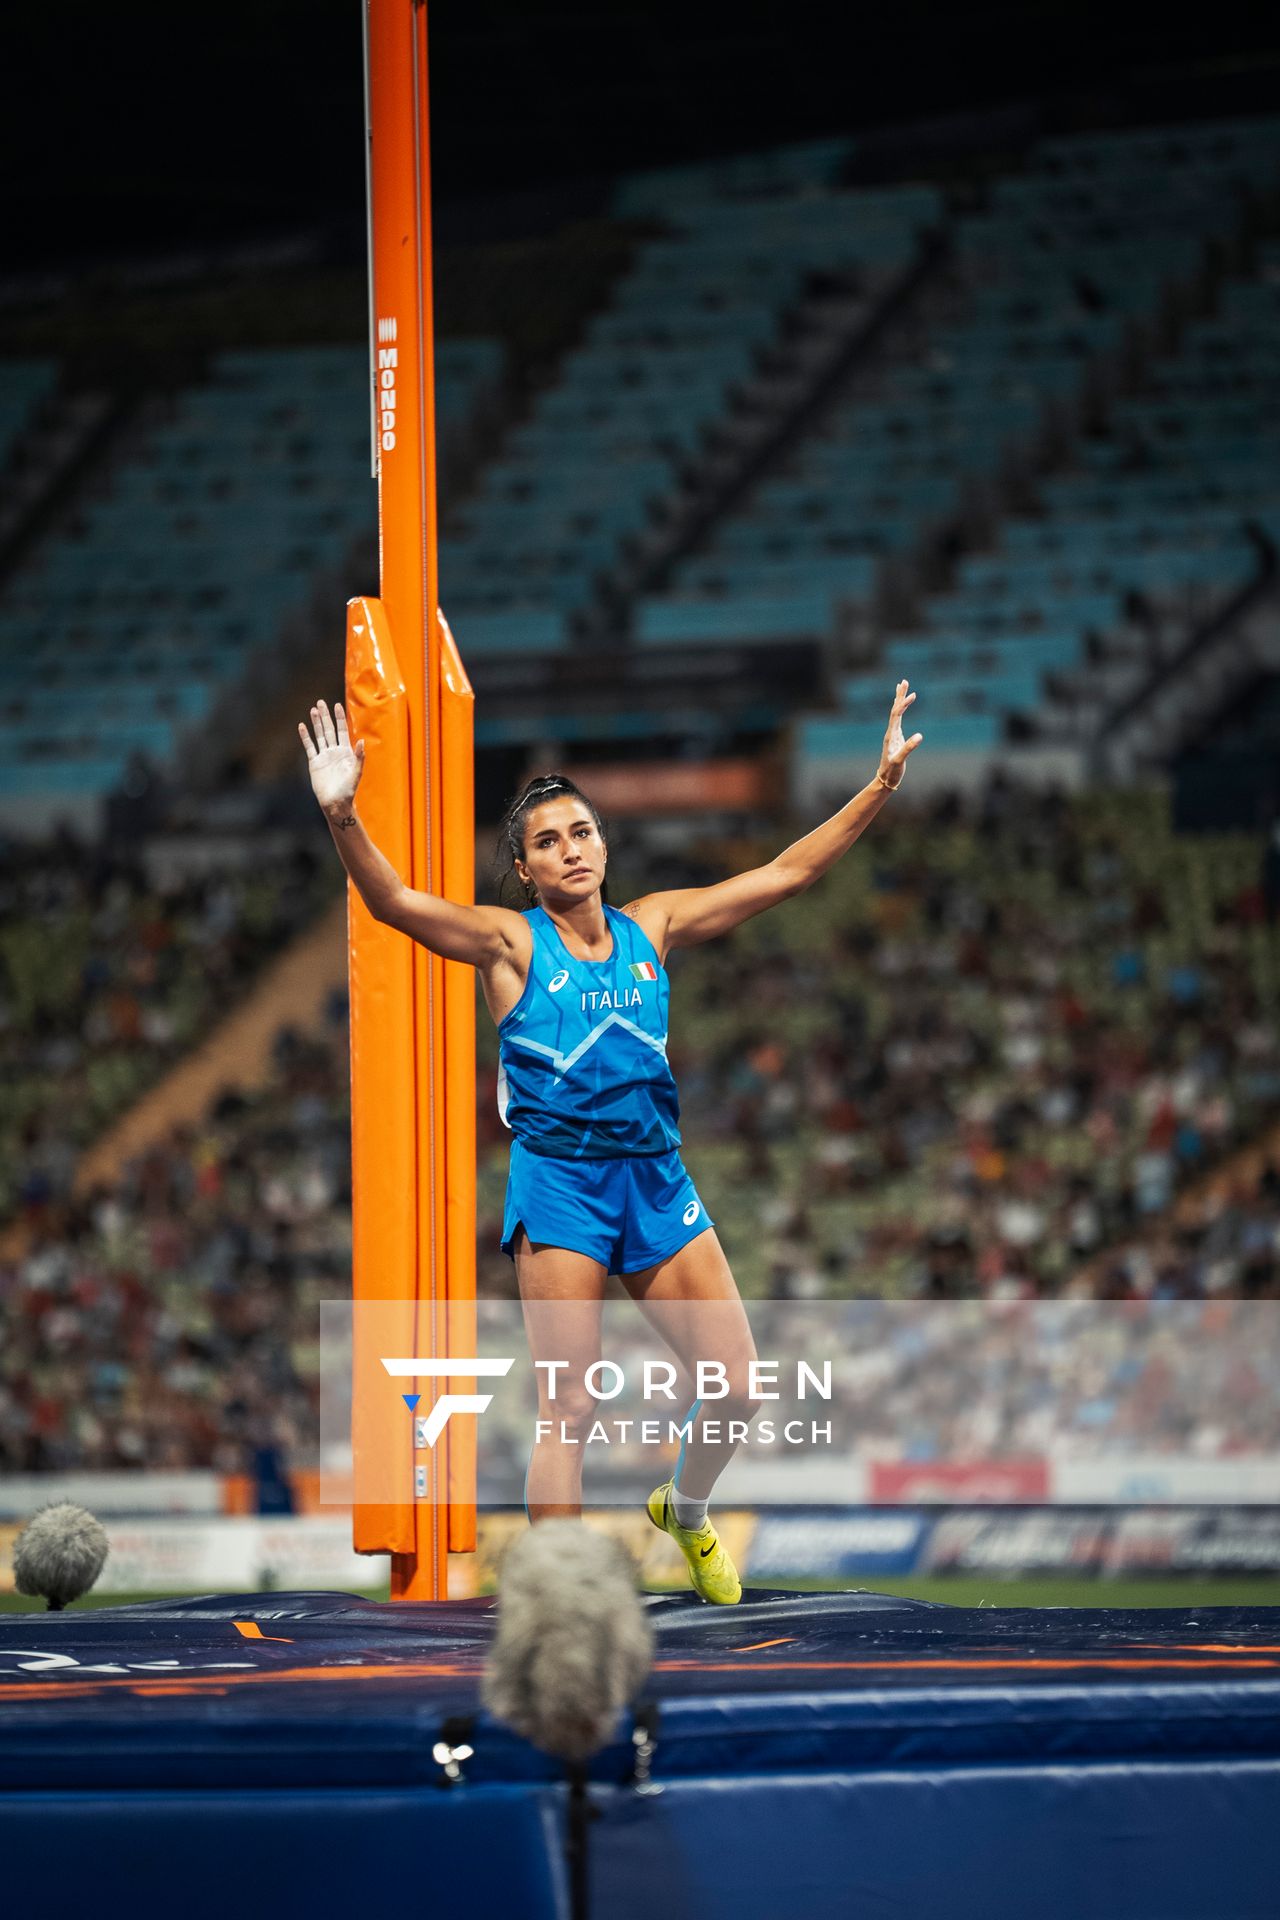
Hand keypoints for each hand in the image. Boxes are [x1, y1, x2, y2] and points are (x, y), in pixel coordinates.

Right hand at [298, 698, 364, 812]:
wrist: (335, 802)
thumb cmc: (348, 790)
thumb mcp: (356, 773)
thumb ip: (359, 757)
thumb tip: (361, 741)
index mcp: (345, 752)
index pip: (342, 730)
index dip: (339, 718)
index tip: (337, 705)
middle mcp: (334, 751)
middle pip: (329, 729)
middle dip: (326, 716)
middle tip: (321, 702)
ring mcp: (324, 756)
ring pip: (319, 735)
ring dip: (316, 723)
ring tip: (313, 710)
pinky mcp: (314, 762)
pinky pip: (309, 746)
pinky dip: (306, 737)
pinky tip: (302, 726)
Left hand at [877, 680, 922, 789]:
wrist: (885, 779)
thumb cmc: (892, 771)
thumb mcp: (900, 760)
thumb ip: (908, 748)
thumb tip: (919, 736)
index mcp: (891, 735)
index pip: (896, 715)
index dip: (903, 704)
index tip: (912, 694)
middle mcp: (891, 732)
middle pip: (895, 709)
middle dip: (899, 696)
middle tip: (904, 681)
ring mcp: (893, 734)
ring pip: (896, 713)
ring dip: (900, 700)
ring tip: (903, 687)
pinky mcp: (897, 737)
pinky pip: (898, 720)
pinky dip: (901, 710)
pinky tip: (902, 706)